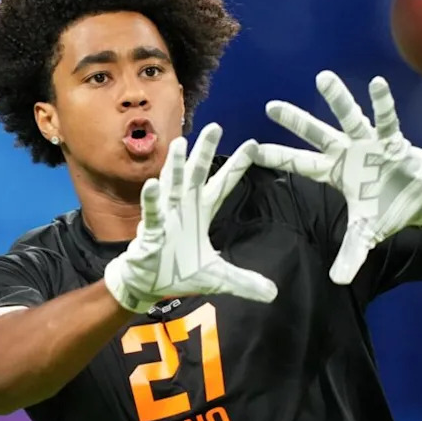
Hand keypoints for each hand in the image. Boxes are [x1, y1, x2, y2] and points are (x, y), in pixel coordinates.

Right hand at [104, 123, 277, 312]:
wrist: (147, 284)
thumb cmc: (178, 272)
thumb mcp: (218, 277)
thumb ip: (245, 281)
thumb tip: (274, 294)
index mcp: (201, 212)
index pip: (223, 184)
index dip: (237, 166)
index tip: (253, 145)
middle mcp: (184, 207)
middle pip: (198, 174)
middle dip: (206, 151)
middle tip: (215, 126)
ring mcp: (166, 216)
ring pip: (173, 185)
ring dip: (177, 165)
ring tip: (182, 144)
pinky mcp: (151, 231)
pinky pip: (152, 213)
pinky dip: (152, 199)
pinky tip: (153, 185)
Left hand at [255, 71, 421, 284]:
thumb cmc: (390, 209)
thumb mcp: (367, 234)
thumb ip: (351, 254)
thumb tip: (337, 282)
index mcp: (335, 173)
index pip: (300, 164)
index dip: (278, 157)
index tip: (252, 148)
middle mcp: (347, 153)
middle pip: (315, 135)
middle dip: (294, 122)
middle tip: (271, 106)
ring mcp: (369, 144)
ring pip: (348, 118)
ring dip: (337, 99)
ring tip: (322, 78)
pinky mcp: (393, 141)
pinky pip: (386, 120)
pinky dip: (383, 104)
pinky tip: (377, 84)